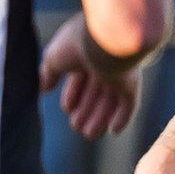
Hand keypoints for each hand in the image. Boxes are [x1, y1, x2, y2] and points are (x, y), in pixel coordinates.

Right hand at [39, 14, 137, 139]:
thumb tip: (43, 88)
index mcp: (85, 52)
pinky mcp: (132, 82)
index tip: (67, 108)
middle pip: (95, 91)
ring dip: (100, 118)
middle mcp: (104, 62)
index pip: (80, 77)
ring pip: (110, 100)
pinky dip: (122, 118)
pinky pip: (129, 103)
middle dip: (86, 110)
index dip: (73, 93)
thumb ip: (48, 73)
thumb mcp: (53, 58)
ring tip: (89, 135)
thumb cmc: (78, 44)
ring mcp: (120, 72)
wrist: (107, 39)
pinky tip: (113, 131)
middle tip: (76, 127)